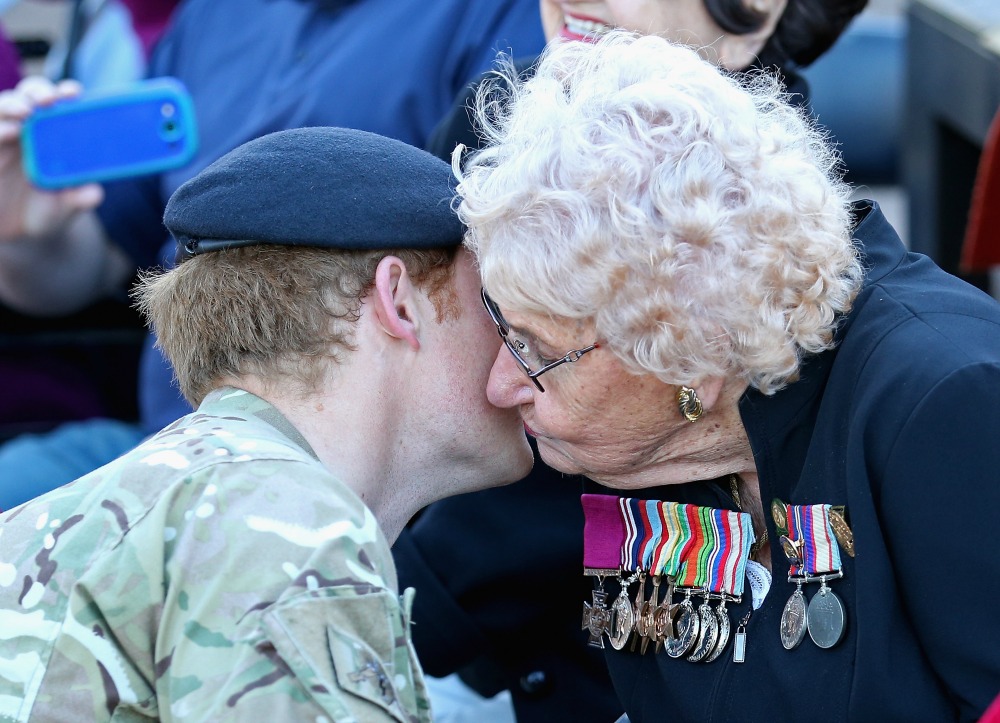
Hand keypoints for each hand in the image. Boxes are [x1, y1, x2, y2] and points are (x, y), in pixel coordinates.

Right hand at [0, 76, 103, 244]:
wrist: (17, 231)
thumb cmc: (46, 212)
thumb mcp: (65, 209)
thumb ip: (79, 199)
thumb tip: (94, 193)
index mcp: (52, 136)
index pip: (57, 105)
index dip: (63, 94)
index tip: (74, 92)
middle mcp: (25, 130)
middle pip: (27, 97)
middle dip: (38, 92)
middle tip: (48, 100)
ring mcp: (2, 138)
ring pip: (2, 109)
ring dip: (12, 105)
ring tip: (25, 112)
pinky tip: (9, 131)